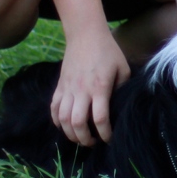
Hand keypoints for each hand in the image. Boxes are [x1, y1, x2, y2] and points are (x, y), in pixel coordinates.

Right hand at [51, 28, 130, 145]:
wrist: (85, 35)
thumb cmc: (108, 51)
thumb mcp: (123, 68)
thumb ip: (122, 89)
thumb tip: (120, 107)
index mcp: (100, 87)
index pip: (100, 118)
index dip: (104, 133)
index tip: (108, 138)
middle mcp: (81, 90)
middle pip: (77, 123)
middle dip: (84, 139)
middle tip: (92, 142)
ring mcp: (67, 88)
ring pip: (62, 119)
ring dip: (70, 133)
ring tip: (80, 137)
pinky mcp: (59, 86)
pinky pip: (53, 109)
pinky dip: (57, 121)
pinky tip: (65, 126)